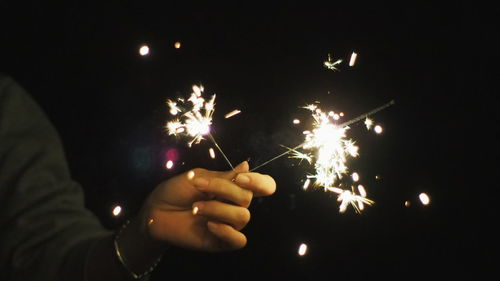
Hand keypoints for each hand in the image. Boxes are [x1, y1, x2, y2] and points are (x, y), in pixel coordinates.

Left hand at [137, 161, 275, 251]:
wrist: (155, 211)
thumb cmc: (175, 191)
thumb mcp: (199, 178)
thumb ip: (224, 176)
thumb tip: (246, 165)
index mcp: (233, 188)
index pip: (263, 186)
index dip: (259, 181)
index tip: (240, 177)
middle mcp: (235, 206)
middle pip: (247, 198)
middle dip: (223, 189)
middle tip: (199, 186)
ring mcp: (229, 225)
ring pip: (242, 217)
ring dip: (217, 209)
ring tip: (196, 208)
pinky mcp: (221, 242)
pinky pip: (239, 240)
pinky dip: (227, 231)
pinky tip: (210, 225)